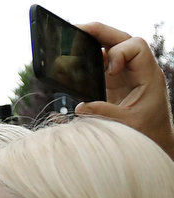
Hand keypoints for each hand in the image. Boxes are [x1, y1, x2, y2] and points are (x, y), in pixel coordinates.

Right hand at [75, 22, 173, 159]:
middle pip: (121, 38)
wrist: (153, 140)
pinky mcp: (113, 82)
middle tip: (77, 29)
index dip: (119, 53)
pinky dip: (88, 58)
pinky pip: (102, 61)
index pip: (136, 46)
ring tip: (71, 40)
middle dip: (100, 32)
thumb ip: (105, 113)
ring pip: (111, 46)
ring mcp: (125, 73)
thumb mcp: (127, 125)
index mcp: (148, 74)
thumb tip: (79, 107)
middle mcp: (138, 69)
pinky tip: (72, 61)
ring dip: (93, 42)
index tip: (109, 72)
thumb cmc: (146, 133)